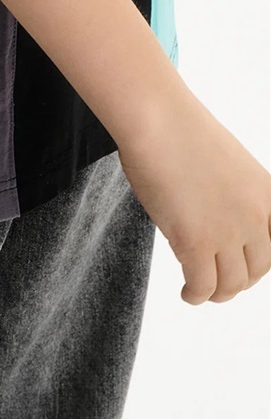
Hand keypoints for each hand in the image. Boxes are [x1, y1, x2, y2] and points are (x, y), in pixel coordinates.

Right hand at [117, 92, 270, 304]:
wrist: (159, 122)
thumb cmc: (182, 133)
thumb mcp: (230, 164)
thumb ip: (236, 195)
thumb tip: (220, 218)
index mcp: (269, 194)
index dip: (263, 263)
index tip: (247, 267)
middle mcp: (256, 217)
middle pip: (258, 270)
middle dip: (238, 279)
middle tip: (219, 278)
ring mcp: (227, 232)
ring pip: (232, 285)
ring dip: (217, 293)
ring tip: (201, 290)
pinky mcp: (195, 242)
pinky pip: (202, 286)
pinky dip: (195, 296)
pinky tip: (186, 293)